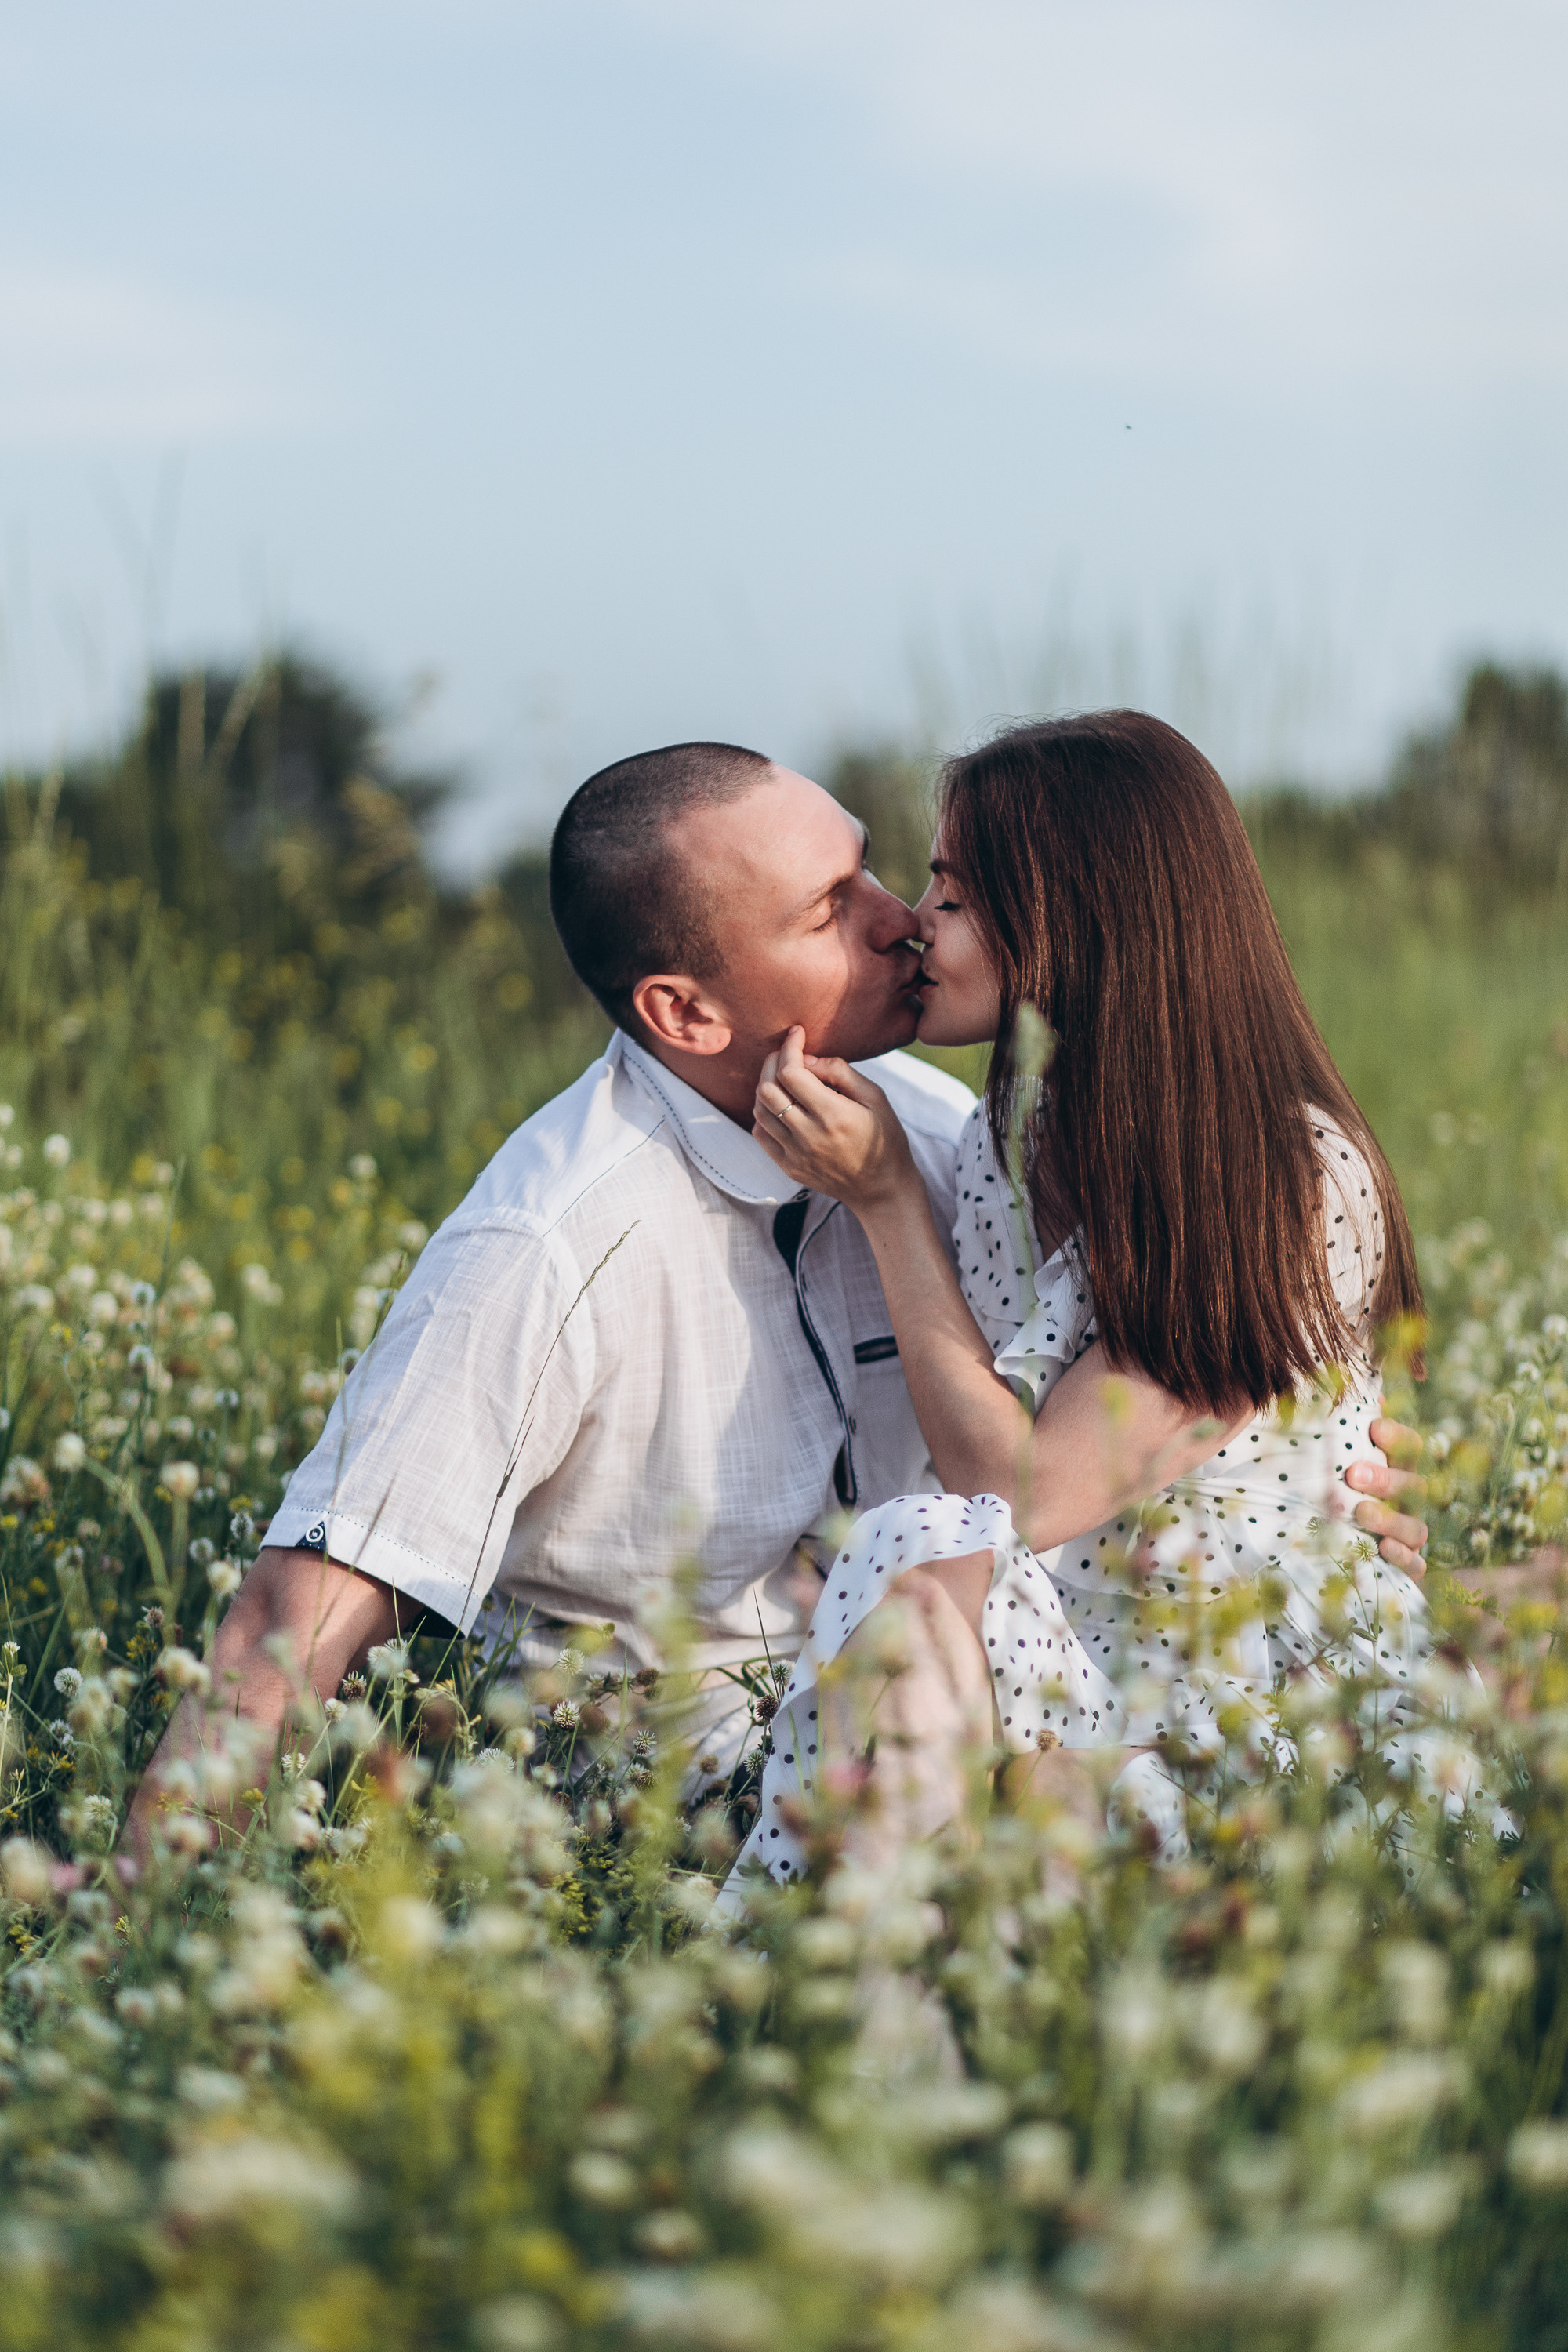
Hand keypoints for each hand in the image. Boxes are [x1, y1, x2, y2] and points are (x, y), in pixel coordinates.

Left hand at [752, 1026, 916, 1211]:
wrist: (882, 1189)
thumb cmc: (884, 1138)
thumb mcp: (875, 1097)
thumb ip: (841, 1072)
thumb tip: (809, 1058)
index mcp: (833, 1115)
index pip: (792, 1072)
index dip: (790, 1047)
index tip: (797, 1034)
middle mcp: (809, 1136)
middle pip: (768, 1088)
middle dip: (773, 1061)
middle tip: (787, 1052)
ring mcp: (795, 1154)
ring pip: (760, 1109)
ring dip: (766, 1085)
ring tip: (783, 1077)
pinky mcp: (788, 1167)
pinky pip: (760, 1133)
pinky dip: (764, 1112)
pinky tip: (781, 1104)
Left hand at [1344, 1414, 1428, 1576]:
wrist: (1328, 1532)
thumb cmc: (1332, 1478)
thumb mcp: (1332, 1450)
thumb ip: (1340, 1422)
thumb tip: (1343, 1386)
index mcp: (1396, 1466)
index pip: (1410, 1446)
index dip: (1396, 1437)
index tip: (1374, 1428)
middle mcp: (1408, 1498)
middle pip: (1412, 1485)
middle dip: (1385, 1479)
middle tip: (1353, 1474)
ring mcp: (1409, 1531)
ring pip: (1415, 1526)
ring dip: (1390, 1519)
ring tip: (1361, 1512)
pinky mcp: (1405, 1562)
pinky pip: (1415, 1564)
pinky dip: (1404, 1557)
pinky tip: (1383, 1548)